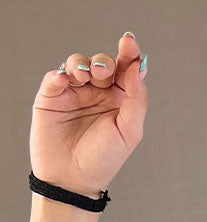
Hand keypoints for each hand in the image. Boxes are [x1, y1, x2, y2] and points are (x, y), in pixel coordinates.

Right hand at [30, 31, 147, 196]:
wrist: (73, 180)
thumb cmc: (104, 159)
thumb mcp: (129, 131)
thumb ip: (136, 99)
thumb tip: (140, 66)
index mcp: (120, 99)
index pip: (126, 70)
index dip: (128, 53)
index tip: (128, 41)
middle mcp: (98, 93)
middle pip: (103, 63)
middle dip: (104, 62)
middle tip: (104, 71)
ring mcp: (74, 93)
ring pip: (79, 64)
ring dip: (82, 64)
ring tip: (85, 75)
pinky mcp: (51, 97)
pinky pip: (55, 76)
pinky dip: (60, 73)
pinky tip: (66, 79)